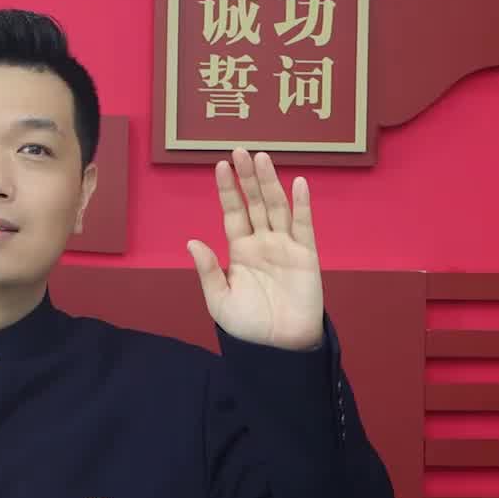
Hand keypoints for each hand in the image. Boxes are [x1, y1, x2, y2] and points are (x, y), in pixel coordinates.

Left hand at [187, 148, 324, 350]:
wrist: (278, 347)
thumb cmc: (248, 326)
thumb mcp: (219, 299)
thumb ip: (207, 271)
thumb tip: (192, 241)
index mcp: (240, 251)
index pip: (233, 213)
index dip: (228, 190)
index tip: (220, 166)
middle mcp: (262, 243)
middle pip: (255, 203)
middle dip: (248, 178)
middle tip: (241, 150)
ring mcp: (285, 246)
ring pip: (277, 207)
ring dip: (270, 183)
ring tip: (263, 157)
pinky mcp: (306, 255)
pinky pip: (304, 226)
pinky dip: (302, 205)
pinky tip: (299, 183)